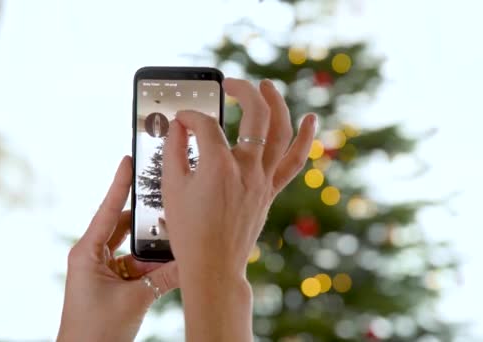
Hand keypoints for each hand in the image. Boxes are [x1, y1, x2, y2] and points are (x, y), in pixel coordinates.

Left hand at [58, 156, 178, 341]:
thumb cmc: (95, 330)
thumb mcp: (134, 299)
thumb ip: (164, 278)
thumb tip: (191, 262)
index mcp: (87, 253)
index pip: (107, 210)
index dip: (118, 185)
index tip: (128, 160)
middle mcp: (94, 257)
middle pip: (124, 226)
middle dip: (146, 219)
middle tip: (167, 201)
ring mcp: (104, 271)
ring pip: (133, 247)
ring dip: (152, 246)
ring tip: (174, 234)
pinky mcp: (114, 284)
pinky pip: (136, 265)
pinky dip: (152, 264)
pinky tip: (171, 262)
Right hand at [162, 78, 316, 340]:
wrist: (213, 266)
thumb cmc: (189, 232)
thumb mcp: (171, 187)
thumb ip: (173, 150)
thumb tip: (178, 126)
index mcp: (218, 166)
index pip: (204, 124)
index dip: (189, 117)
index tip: (180, 120)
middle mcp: (247, 168)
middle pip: (255, 115)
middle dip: (243, 90)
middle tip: (230, 84)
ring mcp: (263, 179)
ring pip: (280, 132)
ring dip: (277, 103)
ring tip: (268, 85)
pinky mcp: (271, 191)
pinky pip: (294, 161)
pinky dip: (305, 139)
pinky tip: (310, 120)